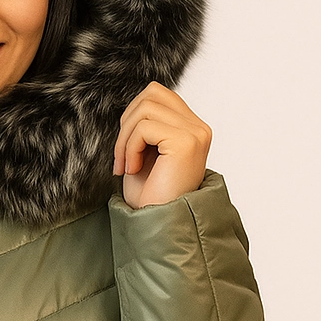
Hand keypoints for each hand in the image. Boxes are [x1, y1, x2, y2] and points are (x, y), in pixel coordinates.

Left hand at [112, 82, 211, 207]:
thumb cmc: (151, 196)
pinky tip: (132, 170)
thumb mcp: (146, 153)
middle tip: (121, 157)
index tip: (126, 149)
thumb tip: (134, 104)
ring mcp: (195, 133)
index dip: (133, 115)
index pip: (158, 95)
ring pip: (145, 108)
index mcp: (191, 128)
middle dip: (127, 122)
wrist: (160, 226)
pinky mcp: (186, 142)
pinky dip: (130, 148)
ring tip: (126, 166)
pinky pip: (144, 127)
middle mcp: (199, 128)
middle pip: (152, 93)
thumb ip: (146, 126)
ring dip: (125, 138)